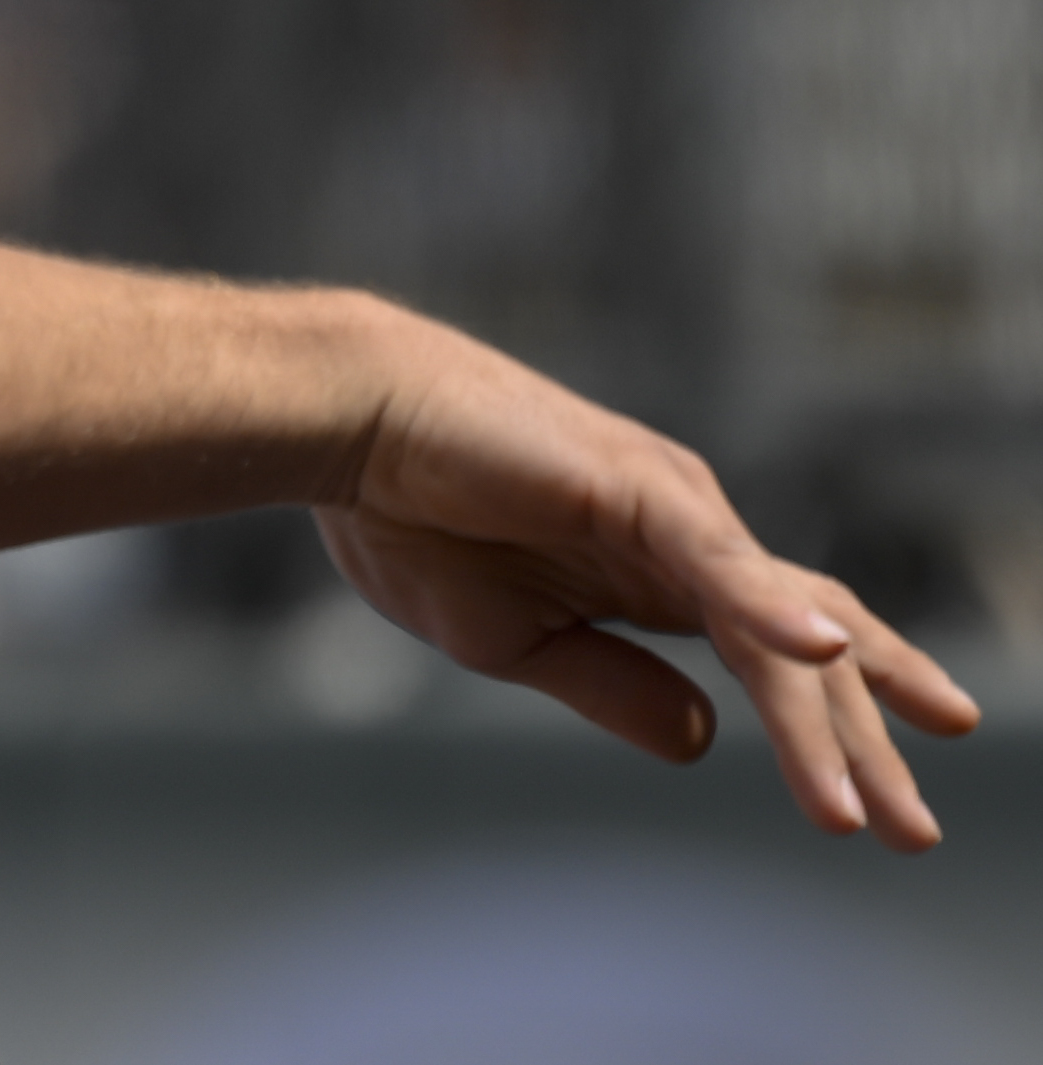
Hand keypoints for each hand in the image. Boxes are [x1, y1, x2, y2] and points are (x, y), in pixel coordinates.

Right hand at [317, 325, 979, 848]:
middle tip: (915, 835)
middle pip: (806, 649)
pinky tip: (825, 654)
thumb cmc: (405, 516)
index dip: (838, 730)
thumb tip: (706, 742)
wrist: (346, 426)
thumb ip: (611, 684)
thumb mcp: (512, 640)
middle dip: (865, 744)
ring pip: (776, 626)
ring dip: (829, 717)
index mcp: (655, 577)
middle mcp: (687, 538)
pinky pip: (719, 560)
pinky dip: (774, 609)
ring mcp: (673, 509)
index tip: (889, 815)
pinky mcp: (637, 487)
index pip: (777, 659)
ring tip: (870, 804)